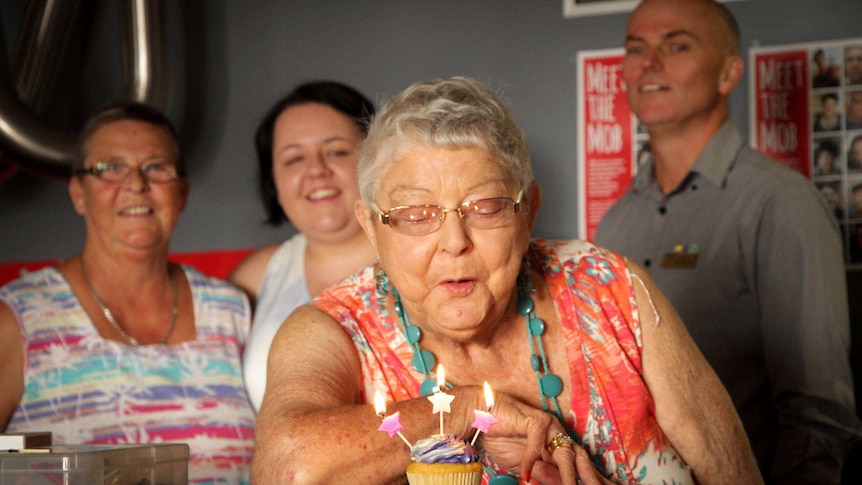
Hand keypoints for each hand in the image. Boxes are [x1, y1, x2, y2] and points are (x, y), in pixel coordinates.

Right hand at [476, 393, 613, 483]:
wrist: (480, 416)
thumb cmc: (501, 437)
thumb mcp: (524, 466)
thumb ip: (543, 475)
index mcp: (558, 445)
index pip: (581, 465)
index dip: (594, 478)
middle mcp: (558, 434)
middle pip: (579, 459)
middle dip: (591, 478)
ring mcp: (549, 426)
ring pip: (564, 453)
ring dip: (568, 475)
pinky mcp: (535, 420)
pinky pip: (537, 444)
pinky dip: (531, 461)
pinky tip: (526, 476)